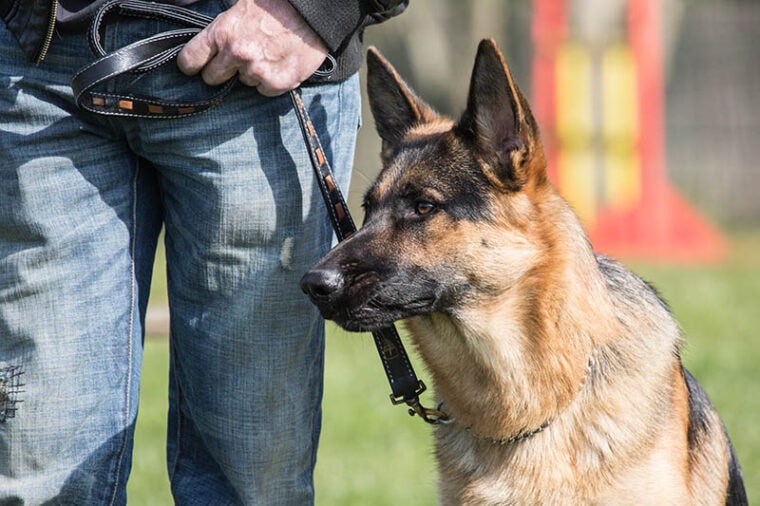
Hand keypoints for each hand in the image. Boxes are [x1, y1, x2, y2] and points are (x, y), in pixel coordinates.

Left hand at [177, 0, 328, 95]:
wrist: (313, 11)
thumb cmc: (276, 4)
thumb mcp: (240, 5)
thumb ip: (222, 27)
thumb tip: (208, 45)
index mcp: (223, 32)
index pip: (191, 60)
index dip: (191, 65)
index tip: (196, 67)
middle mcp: (237, 54)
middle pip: (212, 78)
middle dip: (220, 71)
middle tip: (235, 60)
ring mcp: (258, 71)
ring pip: (242, 83)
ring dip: (250, 73)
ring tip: (265, 55)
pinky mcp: (278, 83)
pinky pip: (264, 90)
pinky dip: (270, 81)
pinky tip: (278, 64)